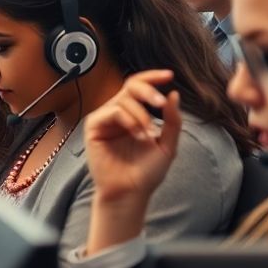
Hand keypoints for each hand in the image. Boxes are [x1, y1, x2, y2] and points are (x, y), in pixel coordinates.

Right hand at [83, 70, 182, 255]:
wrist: (130, 192)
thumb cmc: (146, 172)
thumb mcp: (168, 144)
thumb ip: (172, 120)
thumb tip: (173, 94)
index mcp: (134, 114)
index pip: (140, 88)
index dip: (153, 78)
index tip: (169, 75)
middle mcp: (118, 113)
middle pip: (131, 86)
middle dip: (148, 91)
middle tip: (160, 104)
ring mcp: (105, 119)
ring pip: (123, 100)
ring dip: (141, 115)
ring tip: (149, 135)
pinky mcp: (94, 127)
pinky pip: (112, 111)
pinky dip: (128, 120)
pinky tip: (137, 135)